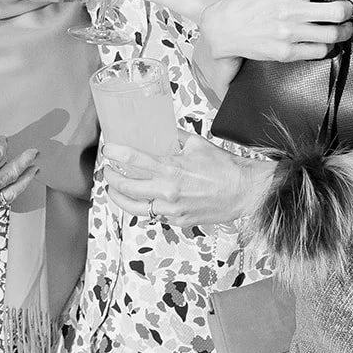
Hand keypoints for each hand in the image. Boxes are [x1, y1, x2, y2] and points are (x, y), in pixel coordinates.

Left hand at [102, 134, 263, 227]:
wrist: (244, 192)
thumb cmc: (225, 168)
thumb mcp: (198, 144)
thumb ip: (176, 137)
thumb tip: (162, 131)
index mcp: (172, 169)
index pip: (134, 160)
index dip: (116, 154)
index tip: (108, 150)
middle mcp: (168, 191)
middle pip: (127, 187)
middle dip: (111, 178)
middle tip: (107, 171)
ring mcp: (172, 209)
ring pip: (135, 208)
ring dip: (119, 198)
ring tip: (113, 190)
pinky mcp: (179, 221)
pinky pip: (155, 215)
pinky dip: (145, 207)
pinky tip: (142, 200)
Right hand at [198, 0, 352, 61]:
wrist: (222, 28)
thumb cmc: (245, 3)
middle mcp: (291, 10)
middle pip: (340, 11)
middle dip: (348, 10)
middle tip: (346, 11)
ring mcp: (289, 33)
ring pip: (334, 34)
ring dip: (343, 31)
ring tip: (341, 29)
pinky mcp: (286, 52)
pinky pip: (320, 51)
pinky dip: (327, 47)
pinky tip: (324, 42)